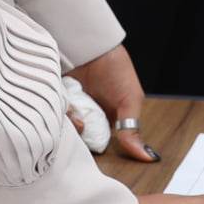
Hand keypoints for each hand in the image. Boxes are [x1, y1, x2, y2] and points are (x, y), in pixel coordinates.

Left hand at [66, 45, 155, 161]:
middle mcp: (88, 118)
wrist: (91, 47)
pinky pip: (53, 118)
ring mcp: (71, 112)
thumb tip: (149, 157)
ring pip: (66, 131)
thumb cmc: (116, 71)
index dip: (98, 149)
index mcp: (107, 122)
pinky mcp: (56, 105)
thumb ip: (132, 130)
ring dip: (70, 125)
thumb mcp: (130, 101)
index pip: (101, 145)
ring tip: (74, 112)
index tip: (97, 147)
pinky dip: (58, 114)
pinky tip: (65, 106)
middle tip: (83, 123)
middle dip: (81, 136)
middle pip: (81, 140)